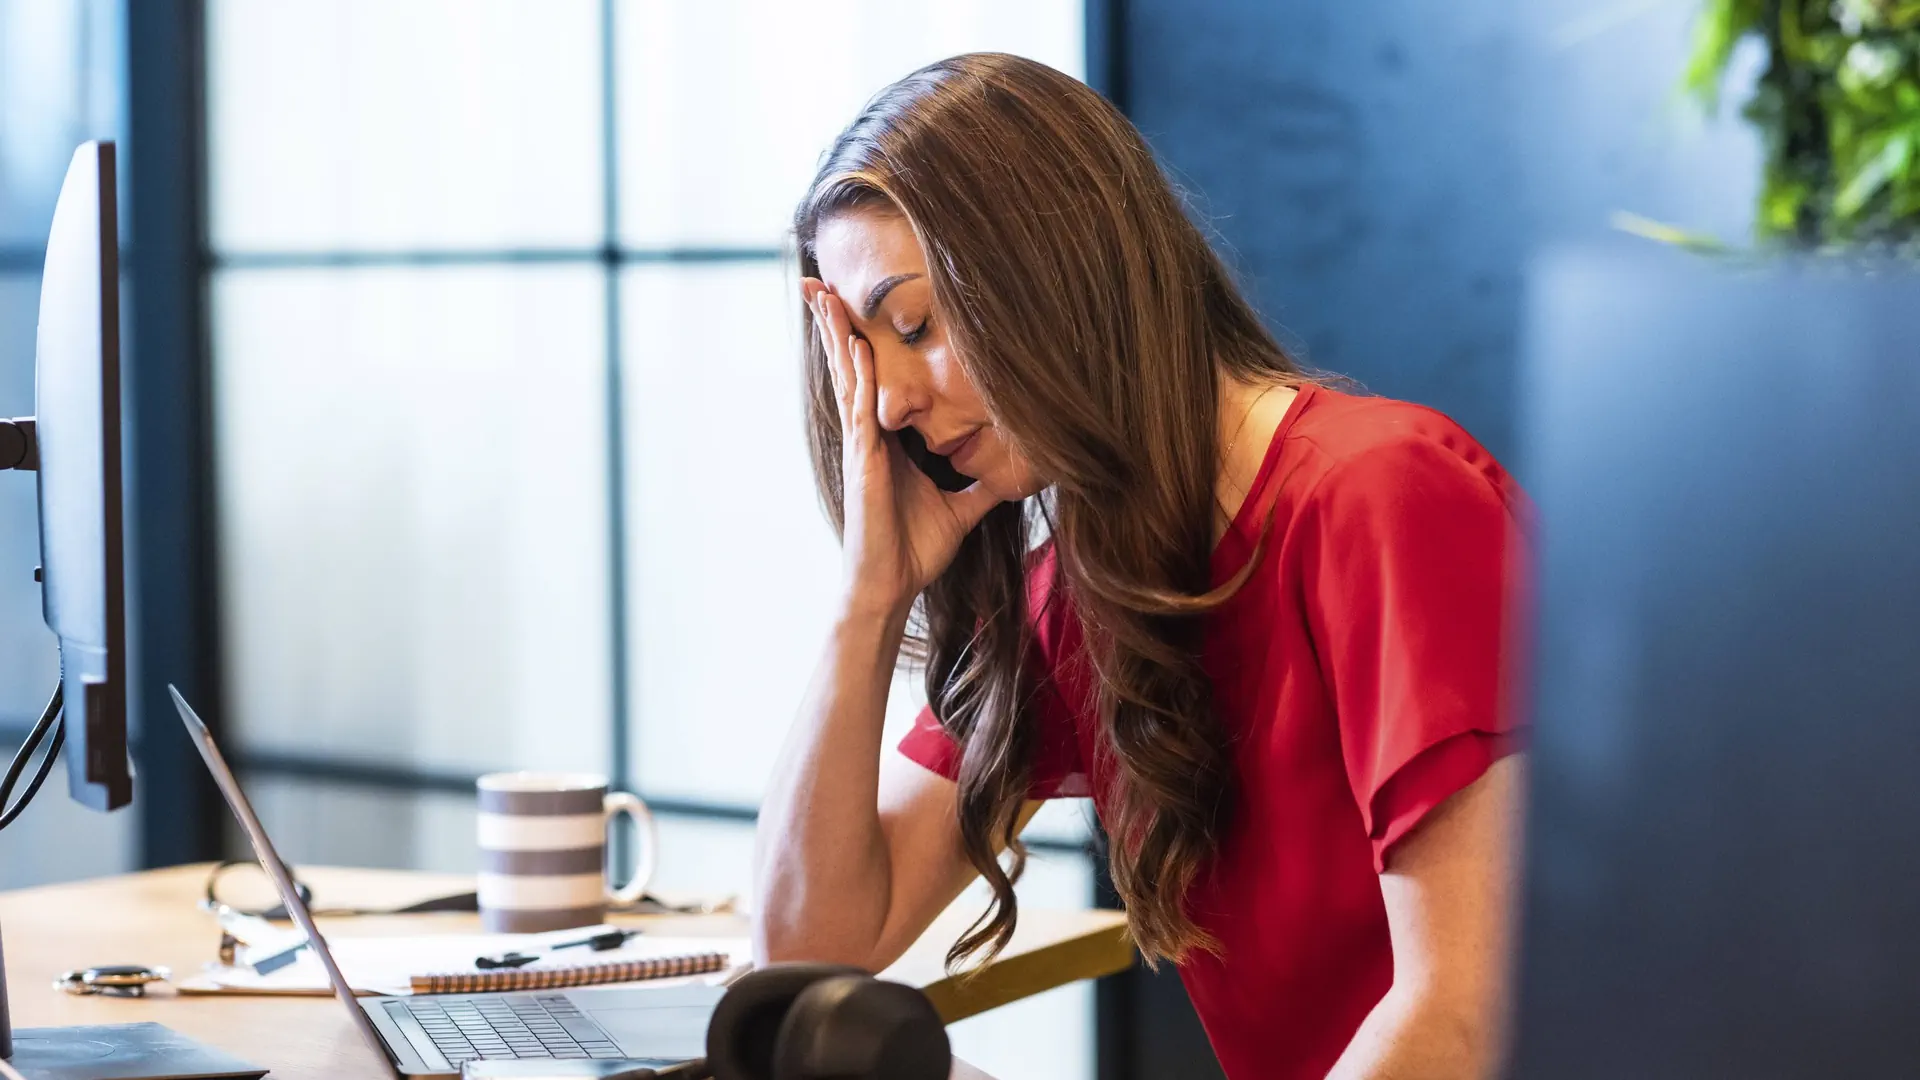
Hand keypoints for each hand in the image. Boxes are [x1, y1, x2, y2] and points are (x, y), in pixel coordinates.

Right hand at [803, 280, 1000, 617]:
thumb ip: (981, 484)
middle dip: (835, 327)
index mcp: (885, 442)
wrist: (890, 587)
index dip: (858, 344)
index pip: (869, 382)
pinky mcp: (863, 463)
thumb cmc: (914, 551)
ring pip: (847, 379)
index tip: (851, 306)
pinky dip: (860, 378)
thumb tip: (1015, 473)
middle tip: (820, 282)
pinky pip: (860, 411)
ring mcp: (861, 448)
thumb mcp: (960, 508)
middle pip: (848, 369)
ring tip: (823, 296)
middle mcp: (867, 438)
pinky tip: (858, 348)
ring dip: (836, 337)